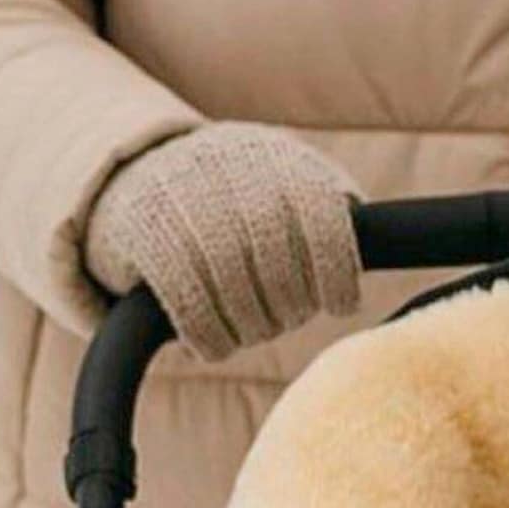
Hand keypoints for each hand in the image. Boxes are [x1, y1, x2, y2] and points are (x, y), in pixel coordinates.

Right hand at [84, 123, 361, 360]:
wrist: (133, 163)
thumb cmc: (233, 182)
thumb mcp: (284, 170)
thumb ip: (331, 198)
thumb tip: (375, 234)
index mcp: (278, 163)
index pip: (326, 233)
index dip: (337, 280)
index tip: (337, 304)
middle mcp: (235, 179)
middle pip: (282, 275)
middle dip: (290, 309)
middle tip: (286, 317)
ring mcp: (188, 206)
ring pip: (238, 296)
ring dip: (251, 329)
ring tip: (253, 329)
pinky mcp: (148, 236)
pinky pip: (191, 306)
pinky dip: (210, 337)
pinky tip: (216, 345)